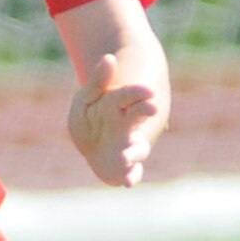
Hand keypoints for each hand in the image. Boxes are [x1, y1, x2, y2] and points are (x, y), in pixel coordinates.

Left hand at [67, 52, 164, 188]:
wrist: (95, 140)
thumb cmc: (93, 115)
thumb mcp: (88, 97)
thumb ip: (98, 80)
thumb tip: (108, 58)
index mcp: (119, 103)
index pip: (129, 94)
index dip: (137, 92)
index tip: (146, 90)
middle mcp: (128, 124)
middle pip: (139, 116)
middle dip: (145, 111)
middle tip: (151, 107)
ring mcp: (128, 144)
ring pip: (137, 147)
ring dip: (134, 151)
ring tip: (127, 155)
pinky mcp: (125, 165)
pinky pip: (131, 172)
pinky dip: (130, 177)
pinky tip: (127, 182)